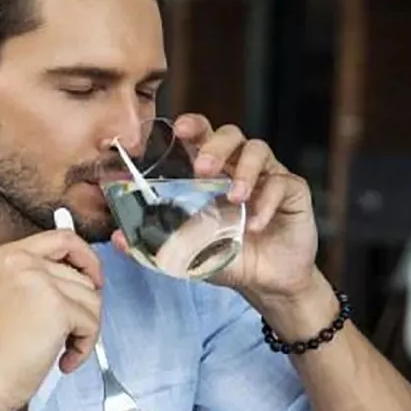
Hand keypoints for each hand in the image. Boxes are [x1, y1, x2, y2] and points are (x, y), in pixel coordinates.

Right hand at [0, 230, 103, 410]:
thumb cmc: (4, 347)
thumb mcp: (19, 295)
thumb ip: (47, 276)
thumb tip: (90, 271)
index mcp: (10, 255)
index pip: (64, 238)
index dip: (86, 258)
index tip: (92, 278)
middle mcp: (23, 261)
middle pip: (83, 275)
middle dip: (83, 309)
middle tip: (65, 331)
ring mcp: (40, 281)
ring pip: (93, 299)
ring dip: (83, 330)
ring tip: (59, 346)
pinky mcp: (57, 306)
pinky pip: (92, 322)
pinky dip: (83, 346)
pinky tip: (62, 357)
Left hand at [113, 114, 320, 302]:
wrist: (267, 282)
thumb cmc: (226, 257)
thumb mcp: (187, 253)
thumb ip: (155, 244)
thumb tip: (117, 238)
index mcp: (212, 174)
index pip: (200, 138)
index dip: (190, 127)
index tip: (176, 129)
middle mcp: (238, 167)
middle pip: (230, 134)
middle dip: (215, 145)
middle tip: (203, 168)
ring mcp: (267, 176)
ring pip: (258, 150)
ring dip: (244, 171)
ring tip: (233, 199)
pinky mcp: (293, 191)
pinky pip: (283, 183)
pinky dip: (266, 201)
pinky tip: (255, 224)